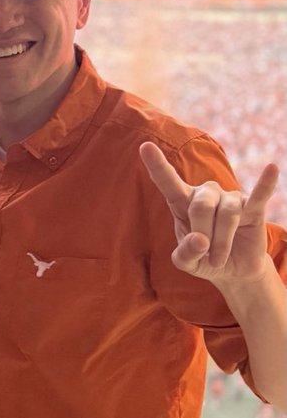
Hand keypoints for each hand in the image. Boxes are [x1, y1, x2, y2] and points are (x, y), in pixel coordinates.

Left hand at [139, 141, 277, 284]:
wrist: (233, 270)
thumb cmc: (203, 258)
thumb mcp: (186, 263)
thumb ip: (184, 254)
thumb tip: (200, 240)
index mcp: (182, 202)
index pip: (168, 181)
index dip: (157, 165)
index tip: (145, 146)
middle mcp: (206, 194)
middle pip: (201, 206)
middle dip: (202, 233)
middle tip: (206, 254)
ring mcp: (230, 198)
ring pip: (227, 214)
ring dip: (222, 242)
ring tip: (218, 259)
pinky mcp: (254, 208)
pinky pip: (259, 195)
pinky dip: (265, 184)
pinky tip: (272, 168)